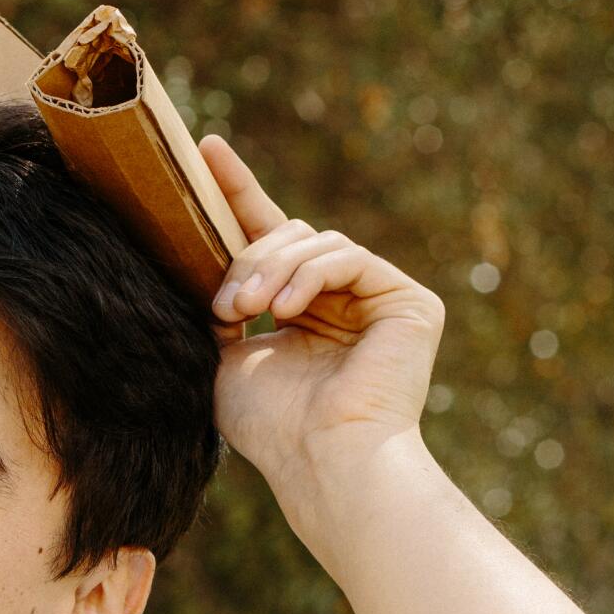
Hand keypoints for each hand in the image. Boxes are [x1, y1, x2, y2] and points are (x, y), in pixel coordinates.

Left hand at [202, 133, 444, 511]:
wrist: (322, 463)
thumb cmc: (273, 428)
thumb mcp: (226, 356)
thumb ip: (223, 305)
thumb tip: (206, 259)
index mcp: (301, 313)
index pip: (268, 240)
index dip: (238, 193)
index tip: (204, 150)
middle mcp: (342, 301)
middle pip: (287, 234)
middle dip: (246, 258)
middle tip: (224, 306)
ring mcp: (377, 299)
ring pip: (313, 241)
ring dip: (270, 269)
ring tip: (246, 312)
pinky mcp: (409, 302)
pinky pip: (348, 255)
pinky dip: (310, 274)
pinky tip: (286, 307)